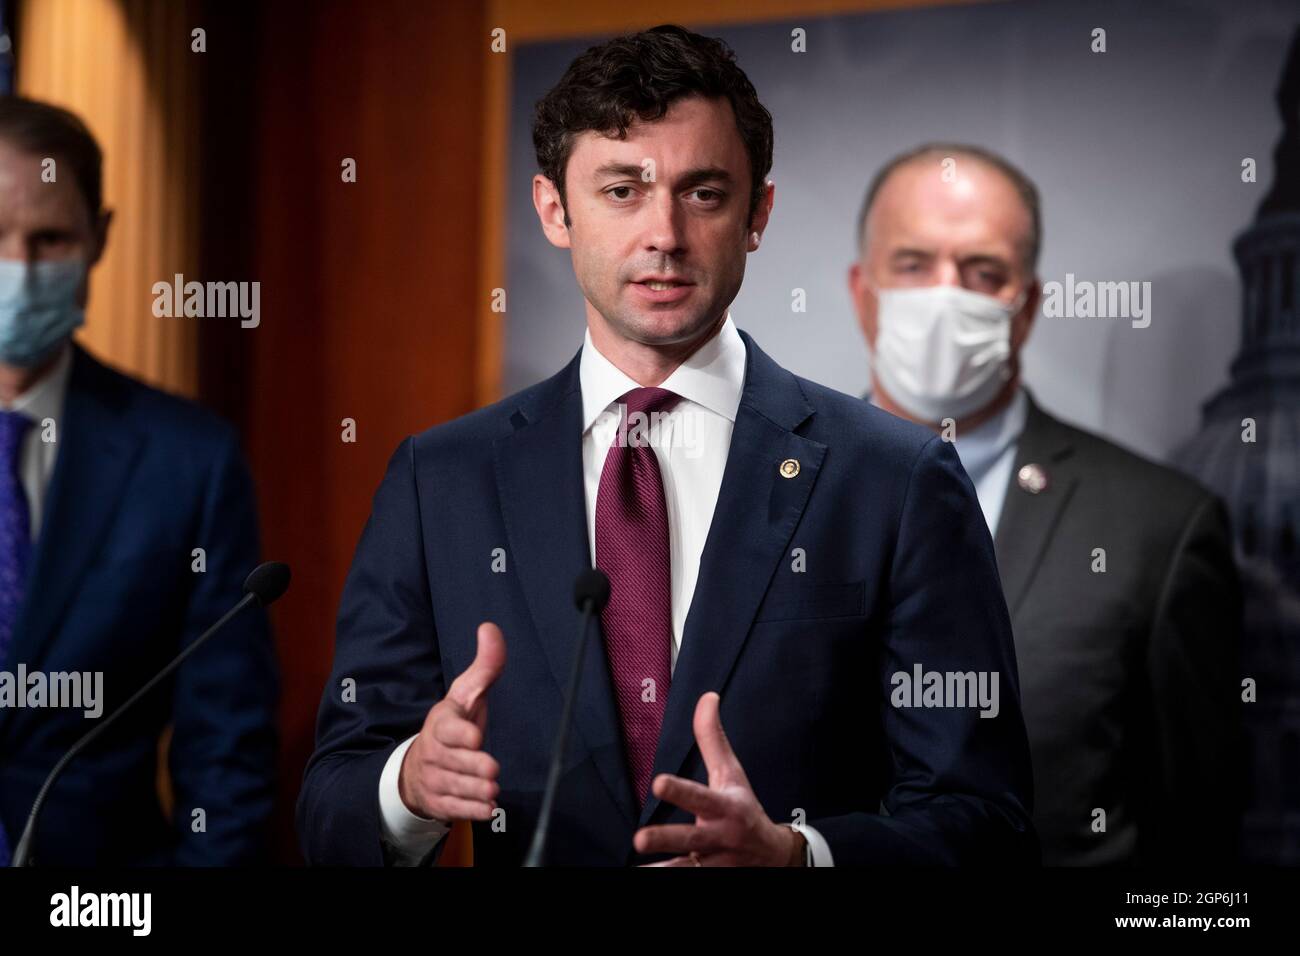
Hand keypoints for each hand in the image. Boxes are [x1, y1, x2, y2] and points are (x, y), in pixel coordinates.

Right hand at [397, 622, 505, 822]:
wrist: (419, 765)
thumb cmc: (452, 725)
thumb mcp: (466, 694)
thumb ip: (484, 666)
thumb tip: (490, 628)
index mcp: (441, 722)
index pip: (446, 728)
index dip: (460, 733)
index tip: (475, 737)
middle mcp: (435, 751)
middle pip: (453, 761)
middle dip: (472, 767)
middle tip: (491, 771)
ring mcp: (435, 778)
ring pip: (455, 787)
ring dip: (474, 790)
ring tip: (492, 790)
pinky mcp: (439, 801)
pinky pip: (454, 809)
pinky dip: (471, 811)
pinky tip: (487, 810)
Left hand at [633, 691, 805, 865]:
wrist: (773, 856)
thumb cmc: (744, 808)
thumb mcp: (731, 773)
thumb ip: (712, 738)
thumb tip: (707, 696)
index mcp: (723, 807)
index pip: (699, 796)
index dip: (680, 790)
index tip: (658, 783)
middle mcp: (719, 837)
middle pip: (690, 838)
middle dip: (666, 839)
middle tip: (639, 838)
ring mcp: (715, 863)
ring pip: (687, 870)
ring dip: (665, 871)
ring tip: (639, 873)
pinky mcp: (711, 879)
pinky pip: (690, 882)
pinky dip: (670, 882)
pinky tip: (646, 881)